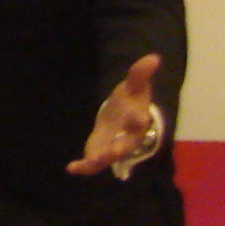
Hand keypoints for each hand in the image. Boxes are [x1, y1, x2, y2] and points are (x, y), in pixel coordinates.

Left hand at [71, 52, 165, 175]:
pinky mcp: (100, 151)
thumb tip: (153, 57)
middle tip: (112, 154)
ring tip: (88, 163)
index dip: (139, 119)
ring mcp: (114, 146)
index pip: (139, 119)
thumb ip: (140, 74)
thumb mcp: (134, 86)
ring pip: (108, 157)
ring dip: (99, 160)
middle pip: (125, 145)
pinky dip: (84, 167)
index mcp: (137, 119)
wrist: (125, 118)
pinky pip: (93, 162)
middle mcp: (128, 137)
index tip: (140, 118)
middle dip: (119, 149)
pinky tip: (71, 168)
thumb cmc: (131, 101)